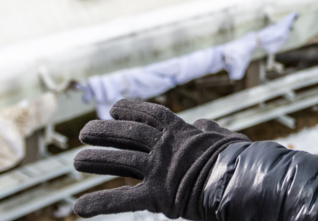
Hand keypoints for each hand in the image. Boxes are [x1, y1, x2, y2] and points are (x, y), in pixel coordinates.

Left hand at [73, 100, 248, 219]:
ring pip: (120, 160)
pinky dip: (100, 203)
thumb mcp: (226, 137)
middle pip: (128, 134)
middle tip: (84, 132)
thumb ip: (208, 130)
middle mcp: (166, 147)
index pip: (151, 115)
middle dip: (104, 132)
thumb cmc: (240, 159)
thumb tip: (199, 124)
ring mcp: (159, 170)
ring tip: (77, 161)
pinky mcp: (157, 196)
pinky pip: (123, 199)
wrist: (241, 180)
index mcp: (182, 132)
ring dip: (96, 160)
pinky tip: (79, 208)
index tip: (113, 108)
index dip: (130, 109)